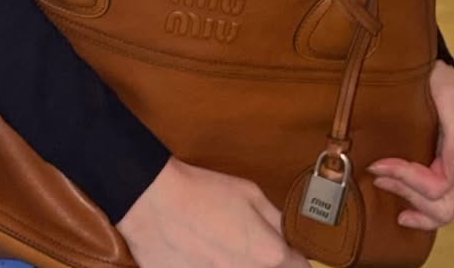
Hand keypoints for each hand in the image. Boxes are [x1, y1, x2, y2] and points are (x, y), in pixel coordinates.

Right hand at [117, 156, 309, 267]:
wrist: (153, 201)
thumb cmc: (203, 192)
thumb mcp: (249, 192)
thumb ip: (277, 220)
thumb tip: (291, 239)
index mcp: (269, 255)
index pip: (300, 267)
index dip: (295, 259)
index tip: (288, 254)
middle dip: (264, 262)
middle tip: (243, 245)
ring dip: (235, 264)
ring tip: (216, 245)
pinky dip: (206, 266)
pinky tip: (198, 253)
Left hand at [368, 60, 453, 230]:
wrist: (430, 60)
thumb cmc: (435, 73)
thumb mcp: (447, 94)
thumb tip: (450, 168)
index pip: (438, 185)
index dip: (407, 179)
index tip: (377, 164)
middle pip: (445, 206)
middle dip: (410, 196)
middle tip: (379, 177)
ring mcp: (453, 165)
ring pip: (446, 208)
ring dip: (416, 207)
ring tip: (387, 189)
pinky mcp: (441, 163)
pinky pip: (439, 198)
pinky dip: (421, 208)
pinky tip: (403, 208)